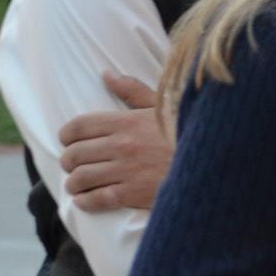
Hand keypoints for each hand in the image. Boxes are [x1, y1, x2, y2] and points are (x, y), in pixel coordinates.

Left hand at [60, 72, 172, 213]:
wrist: (210, 160)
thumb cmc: (185, 132)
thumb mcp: (161, 105)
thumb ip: (131, 89)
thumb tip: (106, 74)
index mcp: (125, 121)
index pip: (79, 126)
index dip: (66, 135)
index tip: (66, 141)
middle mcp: (121, 145)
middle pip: (75, 153)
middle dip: (68, 161)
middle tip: (70, 165)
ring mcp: (125, 171)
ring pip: (82, 178)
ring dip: (73, 183)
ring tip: (74, 185)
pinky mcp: (133, 194)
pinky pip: (98, 199)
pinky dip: (85, 201)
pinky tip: (83, 201)